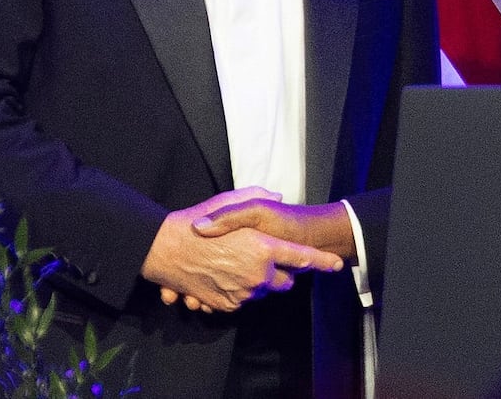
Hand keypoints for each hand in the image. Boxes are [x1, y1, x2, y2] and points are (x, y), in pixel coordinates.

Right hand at [142, 190, 341, 312]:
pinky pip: (244, 301)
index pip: (302, 258)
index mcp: (262, 248)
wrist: (165, 249)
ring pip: (264, 292)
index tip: (336, 264)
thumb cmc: (199, 223)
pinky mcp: (227, 304)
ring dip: (259, 281)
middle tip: (264, 257)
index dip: (321, 261)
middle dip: (281, 273)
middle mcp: (257, 274)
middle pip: (285, 282)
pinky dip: (240, 290)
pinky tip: (225, 275)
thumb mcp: (229, 202)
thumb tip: (277, 196)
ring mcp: (242, 292)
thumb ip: (258, 198)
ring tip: (238, 264)